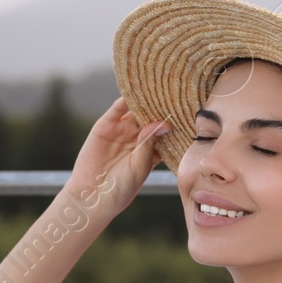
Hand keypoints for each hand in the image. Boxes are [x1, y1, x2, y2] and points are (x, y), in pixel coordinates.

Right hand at [63, 97, 172, 218]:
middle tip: (177, 93)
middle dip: (163, 107)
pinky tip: (136, 91)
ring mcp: (122, 131)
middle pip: (152, 117)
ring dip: (146, 100)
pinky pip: (117, 109)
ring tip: (158, 88)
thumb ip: (150, 142)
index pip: (166, 131)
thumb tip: (165, 122)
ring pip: (136, 110)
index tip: (189, 111)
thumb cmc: (121, 186)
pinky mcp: (105, 125)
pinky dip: (126, 99)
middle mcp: (137, 138)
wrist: (92, 195)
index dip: (175, 122)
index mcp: (151, 150)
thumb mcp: (140, 164)